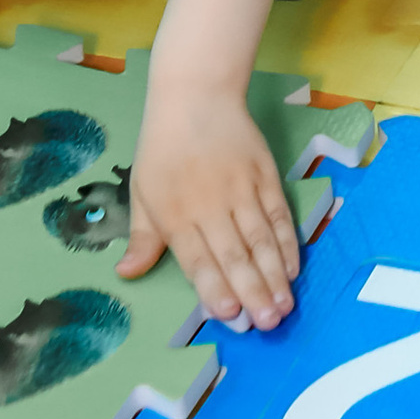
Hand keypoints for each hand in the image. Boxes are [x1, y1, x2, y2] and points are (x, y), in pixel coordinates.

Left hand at [120, 85, 300, 328]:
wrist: (196, 94)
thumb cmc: (163, 147)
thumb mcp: (141, 191)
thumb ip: (142, 238)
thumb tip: (126, 275)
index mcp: (175, 212)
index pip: (198, 258)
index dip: (214, 288)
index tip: (229, 315)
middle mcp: (210, 204)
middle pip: (235, 255)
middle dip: (252, 292)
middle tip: (267, 324)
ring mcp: (242, 188)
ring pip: (261, 239)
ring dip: (274, 276)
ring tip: (285, 306)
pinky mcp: (265, 174)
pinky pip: (279, 215)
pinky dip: (288, 244)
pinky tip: (293, 269)